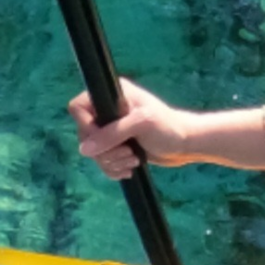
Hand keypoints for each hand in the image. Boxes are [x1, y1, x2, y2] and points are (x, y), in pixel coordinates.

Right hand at [68, 78, 200, 176]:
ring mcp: (112, 130)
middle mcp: (108, 111)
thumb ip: (112, 133)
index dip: (86, 126)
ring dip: (112, 162)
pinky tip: (131, 168)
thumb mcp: (141, 123)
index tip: (103, 138)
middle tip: (126, 152)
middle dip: (105, 151)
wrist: (185, 144)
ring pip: (93, 152)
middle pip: (84, 136)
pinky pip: (102, 162)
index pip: (78, 107)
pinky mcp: (117, 147)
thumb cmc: (167, 126)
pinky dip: (114, 169)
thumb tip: (84, 149)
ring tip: (133, 160)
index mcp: (112, 95)